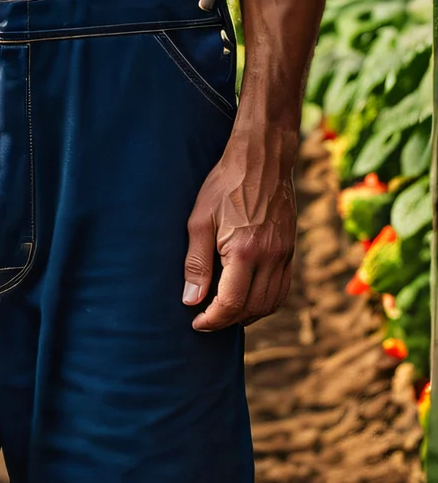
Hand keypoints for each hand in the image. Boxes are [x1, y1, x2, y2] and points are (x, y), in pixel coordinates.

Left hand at [183, 123, 296, 330]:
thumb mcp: (199, 220)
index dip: (212, 320)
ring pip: (271, 303)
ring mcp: (285, 254)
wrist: (263, 159)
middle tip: (207, 319)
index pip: (231, 303)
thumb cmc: (225, 185)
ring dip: (248, 315)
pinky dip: (266, 302)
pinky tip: (249, 299)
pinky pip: (283, 288)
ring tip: (226, 313)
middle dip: (228, 321)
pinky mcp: (291, 250)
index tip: (197, 323)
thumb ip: (195, 263)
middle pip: (252, 308)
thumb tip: (191, 300)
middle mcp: (270, 257)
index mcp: (244, 251)